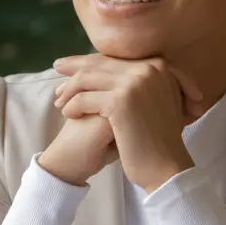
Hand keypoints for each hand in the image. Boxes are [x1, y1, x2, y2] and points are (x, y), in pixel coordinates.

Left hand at [53, 54, 204, 192]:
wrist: (168, 166)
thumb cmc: (160, 139)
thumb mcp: (156, 101)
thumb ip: (142, 83)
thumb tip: (114, 72)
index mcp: (159, 66)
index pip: (115, 57)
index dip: (92, 59)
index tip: (73, 64)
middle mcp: (148, 69)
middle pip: (100, 63)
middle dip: (75, 66)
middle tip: (57, 69)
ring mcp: (135, 83)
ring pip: (89, 78)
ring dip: (70, 88)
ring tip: (60, 99)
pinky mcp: (121, 101)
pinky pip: (85, 98)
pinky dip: (72, 105)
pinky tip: (67, 113)